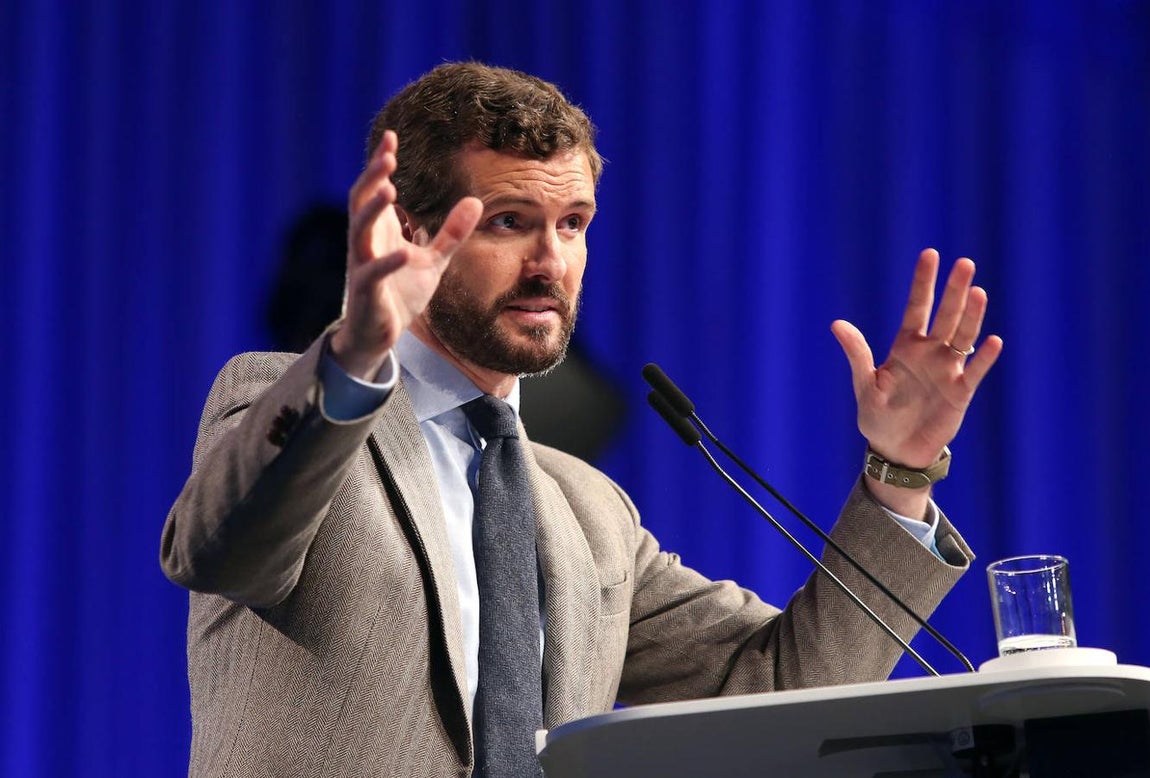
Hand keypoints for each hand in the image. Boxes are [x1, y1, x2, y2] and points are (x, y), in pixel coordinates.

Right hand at [331, 130, 482, 378]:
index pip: (374, 188)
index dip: (380, 163)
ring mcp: (363, 266)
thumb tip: (475, 202)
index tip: (392, 137)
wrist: (378, 335)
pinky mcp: (366, 292)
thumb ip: (451, 233)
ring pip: (359, 231)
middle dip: (372, 176)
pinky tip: (405, 252)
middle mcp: (366, 242)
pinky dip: (388, 262)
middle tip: (387, 155)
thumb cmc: (399, 294)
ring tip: (389, 189)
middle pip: (361, 201)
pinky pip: (373, 273)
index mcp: (379, 230)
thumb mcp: (432, 260)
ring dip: (373, 210)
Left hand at [831, 249, 1002, 509]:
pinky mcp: (960, 392)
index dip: (923, 282)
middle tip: (964, 263)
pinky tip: (992, 340)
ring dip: (971, 315)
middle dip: (953, 290)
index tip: (930, 254)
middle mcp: (930, 353)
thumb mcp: (864, 383)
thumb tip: (836, 324)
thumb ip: (856, 353)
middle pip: (944, 315)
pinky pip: (974, 371)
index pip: (916, 307)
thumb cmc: (878, 417)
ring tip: (978, 291)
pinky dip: (982, 357)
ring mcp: (947, 370)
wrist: (895, 451)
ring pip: (962, 336)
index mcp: (905, 347)